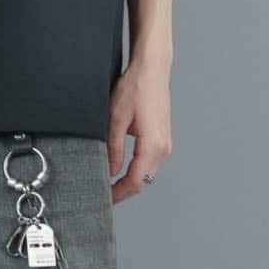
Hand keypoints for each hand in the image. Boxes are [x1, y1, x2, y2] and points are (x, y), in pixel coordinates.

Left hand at [106, 57, 171, 200]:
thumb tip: (110, 171)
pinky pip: (150, 163)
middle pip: (144, 182)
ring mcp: (165, 143)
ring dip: (130, 182)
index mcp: (152, 145)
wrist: (152, 69)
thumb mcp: (115, 119)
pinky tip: (122, 171)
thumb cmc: (135, 88)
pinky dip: (137, 171)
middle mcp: (163, 148)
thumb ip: (113, 148)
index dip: (119, 194)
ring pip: (148, 174)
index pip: (136, 181)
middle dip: (124, 192)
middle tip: (103, 196)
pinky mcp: (163, 138)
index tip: (104, 199)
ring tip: (109, 186)